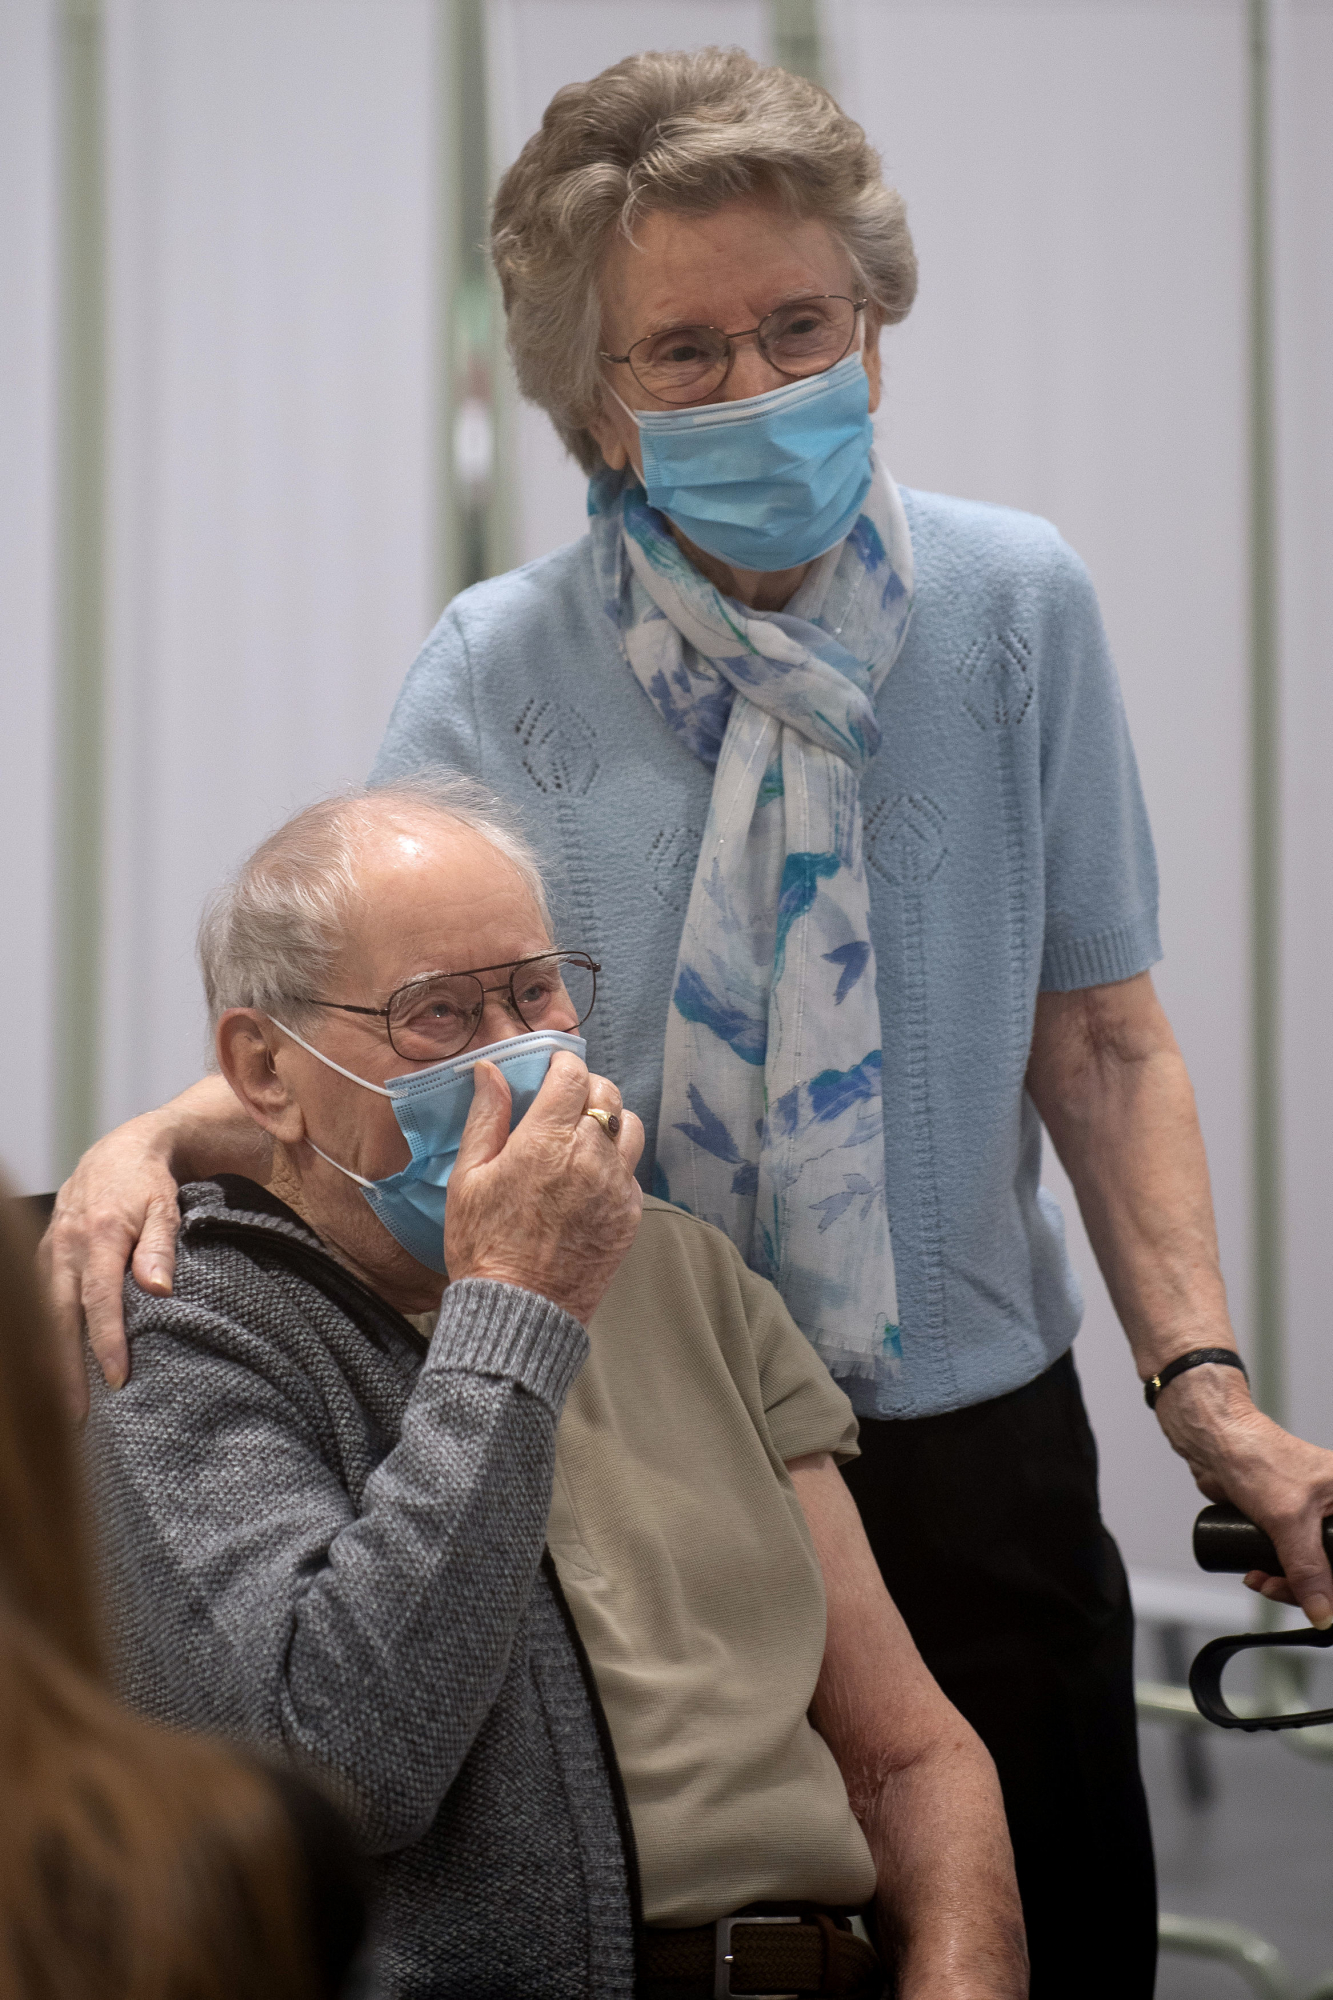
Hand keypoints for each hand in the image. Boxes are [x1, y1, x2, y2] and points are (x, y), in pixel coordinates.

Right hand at [39, 1110, 183, 1417]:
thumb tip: (159, 1289)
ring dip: (51, 1355)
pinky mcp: (44, 1252)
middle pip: (62, 1316)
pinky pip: (41, 1298)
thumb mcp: (167, 1206)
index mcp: (98, 1234)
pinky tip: (54, 1360)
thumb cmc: (150, 1182)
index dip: (107, 1341)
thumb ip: (161, 1247)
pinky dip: (46, 1331)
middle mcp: (66, 1245)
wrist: (121, 1150)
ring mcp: (50, 1248)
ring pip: (46, 1311)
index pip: (100, 1299)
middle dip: (66, 1367)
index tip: (118, 1379)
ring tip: (62, 1400)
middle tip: (75, 1413)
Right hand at [443, 1053, 643, 1323]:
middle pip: (607, 1094)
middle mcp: (591, 1156)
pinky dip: (615, 1164)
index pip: (573, 1074)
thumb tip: (490, 1070)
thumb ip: (485, 1117)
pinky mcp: (630, 1214)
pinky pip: (632, 1171)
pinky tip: (588, 1180)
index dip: (564, 1063)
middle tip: (564, 1102)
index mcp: (547, 1140)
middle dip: (586, 1088)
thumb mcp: (468, 1177)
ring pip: (631, 1127)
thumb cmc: (483, 1246)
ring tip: (583, 1137)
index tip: (552, 1068)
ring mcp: (617, 1186)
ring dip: (610, 1121)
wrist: (519, 1311)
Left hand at [1156, 1364, 1332, 1627]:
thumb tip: (1323, 1613)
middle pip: (1332, 1567)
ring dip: (1286, 1583)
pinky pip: (1292, 1560)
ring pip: (1312, 1568)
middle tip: (1276, 1588)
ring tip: (1260, 1580)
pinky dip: (1277, 1573)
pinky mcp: (1289, 1522)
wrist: (1214, 1442)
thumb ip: (1308, 1569)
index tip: (1321, 1604)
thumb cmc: (1255, 1458)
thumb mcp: (1288, 1520)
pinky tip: (1258, 1575)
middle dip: (1305, 1587)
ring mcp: (1313, 1516)